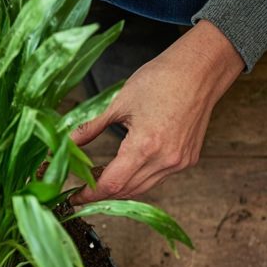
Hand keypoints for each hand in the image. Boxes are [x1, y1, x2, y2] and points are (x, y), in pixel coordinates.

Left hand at [70, 20, 243, 203]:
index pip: (111, 184)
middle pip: (125, 191)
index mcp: (145, 145)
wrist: (200, 69)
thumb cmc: (161, 79)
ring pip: (142, 189)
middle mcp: (165, 160)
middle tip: (83, 186)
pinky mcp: (187, 160)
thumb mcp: (119, 102)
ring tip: (100, 177)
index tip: (75, 196)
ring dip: (120, 188)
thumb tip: (66, 142)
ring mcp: (179, 162)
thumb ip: (90, 127)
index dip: (90, 194)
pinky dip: (138, 179)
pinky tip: (126, 168)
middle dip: (101, 192)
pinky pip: (157, 179)